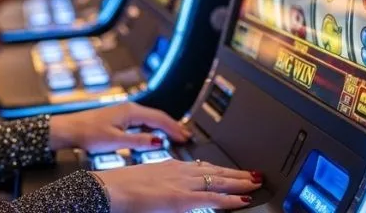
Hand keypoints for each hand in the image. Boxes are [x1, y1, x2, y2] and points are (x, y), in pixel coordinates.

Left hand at [49, 102, 190, 152]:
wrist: (70, 129)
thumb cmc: (88, 133)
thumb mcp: (115, 141)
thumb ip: (138, 141)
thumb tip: (158, 141)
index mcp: (130, 112)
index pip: (159, 119)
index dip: (174, 128)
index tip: (186, 137)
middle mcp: (129, 108)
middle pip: (157, 116)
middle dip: (173, 126)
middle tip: (186, 136)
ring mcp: (124, 111)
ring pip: (150, 117)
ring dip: (163, 126)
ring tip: (176, 135)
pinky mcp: (119, 116)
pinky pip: (142, 119)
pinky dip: (153, 126)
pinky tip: (155, 133)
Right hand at [92, 159, 260, 212]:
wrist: (109, 189)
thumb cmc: (121, 187)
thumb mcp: (147, 181)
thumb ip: (163, 184)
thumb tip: (168, 190)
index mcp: (169, 165)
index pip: (202, 166)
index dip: (220, 169)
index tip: (232, 170)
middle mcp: (179, 170)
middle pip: (215, 170)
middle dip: (237, 173)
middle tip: (254, 173)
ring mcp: (182, 183)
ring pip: (219, 180)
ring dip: (240, 182)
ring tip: (256, 182)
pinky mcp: (182, 199)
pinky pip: (213, 198)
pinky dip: (231, 199)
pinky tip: (244, 200)